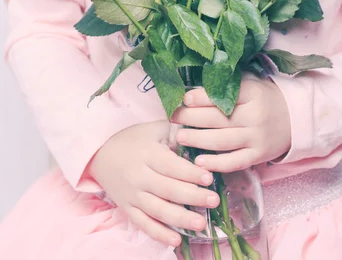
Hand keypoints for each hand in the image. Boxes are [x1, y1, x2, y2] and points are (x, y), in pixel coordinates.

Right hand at [87, 120, 219, 247]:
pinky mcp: (127, 208)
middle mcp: (139, 176)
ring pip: (157, 210)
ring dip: (180, 218)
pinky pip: (143, 224)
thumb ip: (176, 134)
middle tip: (214, 200)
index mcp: (147, 153)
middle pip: (167, 189)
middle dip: (192, 196)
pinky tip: (176, 240)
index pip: (171, 165)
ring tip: (200, 223)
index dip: (190, 173)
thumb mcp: (154, 129)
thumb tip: (200, 139)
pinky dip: (159, 234)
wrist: (100, 154)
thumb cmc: (134, 139)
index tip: (209, 178)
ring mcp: (132, 195)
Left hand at [171, 74, 291, 172]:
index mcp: (253, 94)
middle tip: (173, 117)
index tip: (184, 98)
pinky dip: (215, 163)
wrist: (296, 119)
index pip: (223, 95)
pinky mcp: (258, 156)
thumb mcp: (251, 85)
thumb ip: (228, 87)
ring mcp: (257, 138)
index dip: (201, 97)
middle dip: (191, 118)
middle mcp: (255, 116)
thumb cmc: (265, 99)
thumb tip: (193, 90)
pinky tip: (199, 161)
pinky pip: (233, 162)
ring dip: (197, 140)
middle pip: (217, 118)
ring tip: (179, 137)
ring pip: (221, 141)